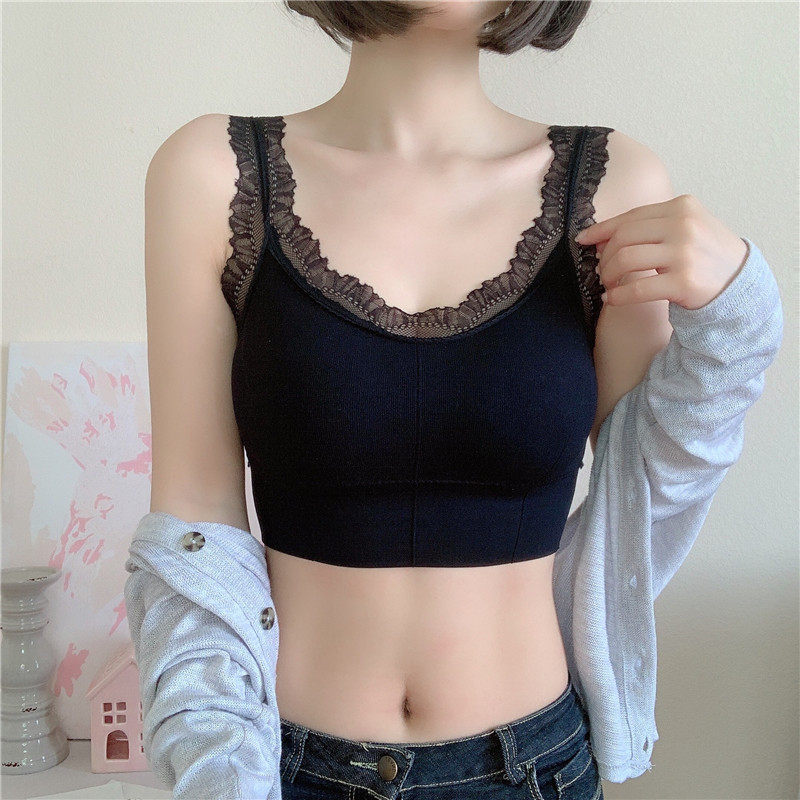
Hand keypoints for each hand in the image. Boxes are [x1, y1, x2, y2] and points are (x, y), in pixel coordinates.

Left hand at [574, 194, 749, 309]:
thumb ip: (651, 226)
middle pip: (623, 238)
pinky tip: (612, 298)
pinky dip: (618, 295)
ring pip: (626, 260)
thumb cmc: (704, 253)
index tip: (584, 240)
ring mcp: (684, 254)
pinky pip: (637, 288)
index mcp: (681, 207)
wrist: (739, 281)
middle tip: (601, 269)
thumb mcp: (685, 226)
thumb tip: (602, 236)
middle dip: (605, 256)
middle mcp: (683, 226)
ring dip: (608, 275)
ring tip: (608, 283)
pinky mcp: (683, 282)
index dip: (602, 230)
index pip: (630, 217)